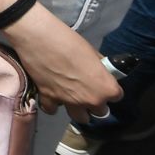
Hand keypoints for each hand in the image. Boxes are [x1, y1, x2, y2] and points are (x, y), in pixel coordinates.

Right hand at [3, 5, 122, 120]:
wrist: (37, 37)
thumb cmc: (68, 40)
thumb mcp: (91, 51)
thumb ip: (99, 67)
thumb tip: (101, 70)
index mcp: (106, 88)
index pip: (117, 96)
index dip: (109, 87)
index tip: (101, 80)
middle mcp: (91, 100)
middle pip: (100, 111)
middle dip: (95, 101)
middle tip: (87, 88)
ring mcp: (70, 102)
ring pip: (81, 118)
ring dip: (79, 109)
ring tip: (72, 96)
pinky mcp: (49, 99)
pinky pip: (54, 110)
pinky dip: (53, 104)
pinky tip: (52, 95)